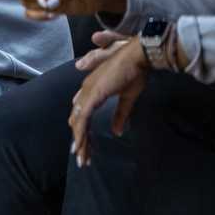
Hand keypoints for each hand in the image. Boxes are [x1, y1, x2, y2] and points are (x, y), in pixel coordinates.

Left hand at [70, 37, 148, 166]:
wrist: (137, 55)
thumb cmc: (134, 71)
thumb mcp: (127, 97)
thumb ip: (120, 114)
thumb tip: (117, 131)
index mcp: (93, 90)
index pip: (83, 114)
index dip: (83, 131)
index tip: (84, 147)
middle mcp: (86, 90)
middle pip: (78, 120)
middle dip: (80, 140)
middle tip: (81, 158)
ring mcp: (88, 92)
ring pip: (78, 122)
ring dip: (80, 141)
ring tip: (82, 159)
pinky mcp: (93, 94)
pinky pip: (83, 118)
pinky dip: (81, 133)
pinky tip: (81, 145)